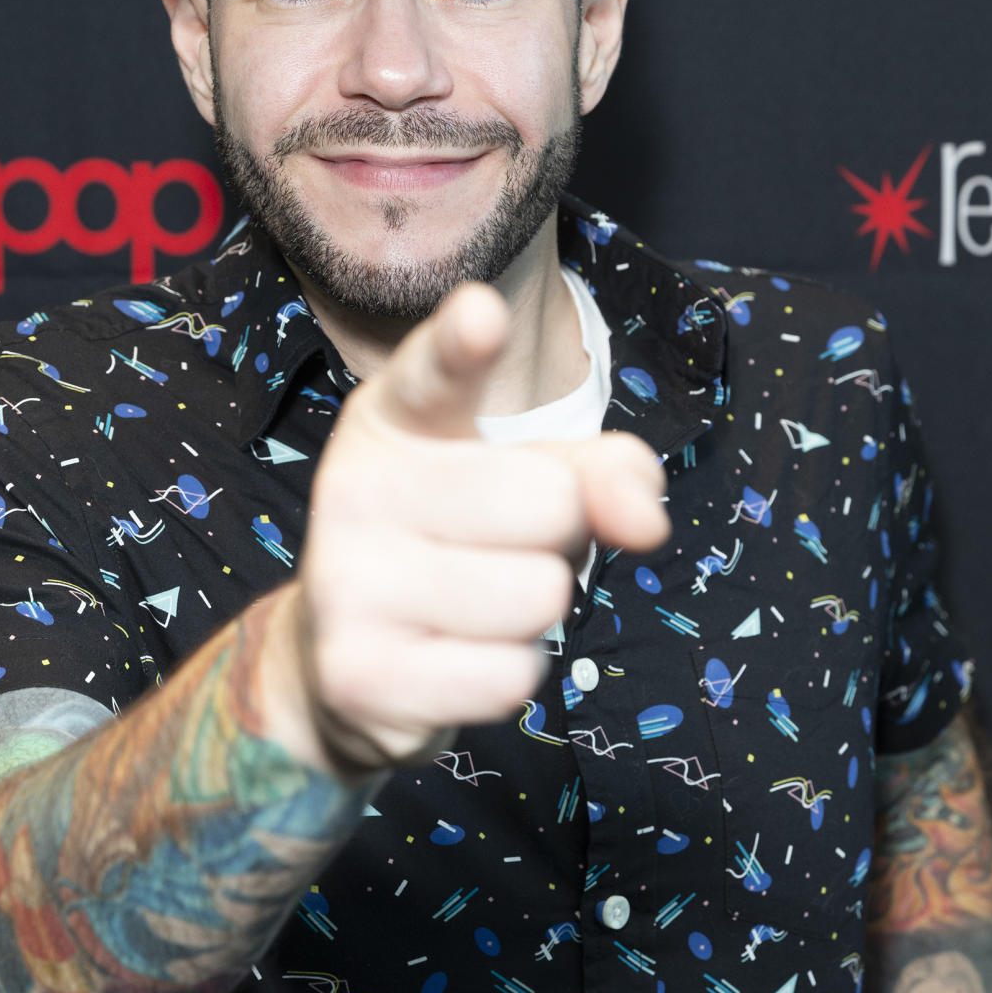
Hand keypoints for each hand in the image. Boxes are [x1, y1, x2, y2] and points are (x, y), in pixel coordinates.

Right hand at [261, 281, 667, 774]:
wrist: (344, 661)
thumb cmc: (460, 544)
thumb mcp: (533, 482)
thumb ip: (603, 471)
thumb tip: (646, 522)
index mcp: (397, 418)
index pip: (434, 370)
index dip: (463, 343)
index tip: (483, 317)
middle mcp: (353, 487)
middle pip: (550, 503)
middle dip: (558, 540)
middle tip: (496, 550)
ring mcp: (345, 581)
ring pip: (540, 597)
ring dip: (534, 615)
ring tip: (471, 606)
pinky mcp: (356, 674)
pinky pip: (511, 676)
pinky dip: (507, 676)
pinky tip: (453, 660)